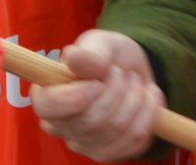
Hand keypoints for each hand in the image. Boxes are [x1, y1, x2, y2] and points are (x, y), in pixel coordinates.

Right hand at [31, 29, 165, 161]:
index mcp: (48, 95)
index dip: (71, 98)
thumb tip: (73, 59)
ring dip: (135, 99)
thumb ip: (88, 52)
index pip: (47, 107)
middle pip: (90, 122)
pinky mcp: (111, 153)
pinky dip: (149, 112)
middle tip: (120, 72)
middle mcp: (61, 125)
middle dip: (116, 91)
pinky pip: (135, 139)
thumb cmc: (106, 56)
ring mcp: (85, 144)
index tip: (97, 83)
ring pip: (116, 130)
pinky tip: (149, 96)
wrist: (132, 72)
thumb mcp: (99, 43)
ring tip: (135, 81)